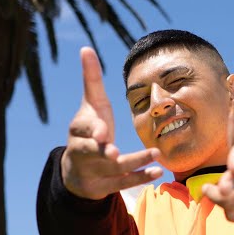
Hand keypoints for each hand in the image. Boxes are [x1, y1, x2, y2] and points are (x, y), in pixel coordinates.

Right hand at [61, 47, 162, 199]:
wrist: (76, 169)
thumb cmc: (89, 129)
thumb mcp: (90, 105)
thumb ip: (91, 79)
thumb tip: (86, 48)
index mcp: (79, 130)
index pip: (85, 129)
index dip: (94, 131)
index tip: (103, 133)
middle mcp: (83, 152)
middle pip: (94, 152)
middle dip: (104, 152)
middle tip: (115, 153)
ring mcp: (93, 171)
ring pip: (114, 169)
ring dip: (134, 163)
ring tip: (156, 156)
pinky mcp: (104, 186)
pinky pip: (122, 183)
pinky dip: (139, 178)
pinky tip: (157, 172)